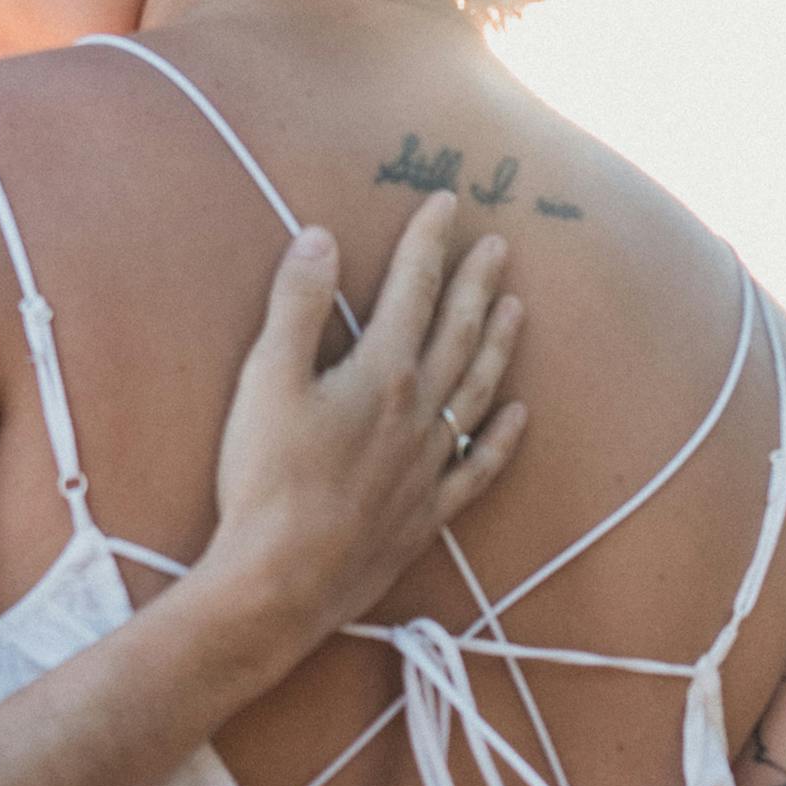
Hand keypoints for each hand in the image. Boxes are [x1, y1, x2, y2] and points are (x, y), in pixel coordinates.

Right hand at [203, 195, 526, 660]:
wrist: (281, 582)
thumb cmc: (266, 481)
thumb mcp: (266, 381)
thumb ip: (296, 306)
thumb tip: (320, 237)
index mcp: (381, 374)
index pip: (412, 291)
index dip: (428, 243)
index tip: (446, 203)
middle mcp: (418, 413)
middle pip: (457, 334)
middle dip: (476, 283)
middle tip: (498, 245)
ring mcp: (428, 465)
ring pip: (478, 391)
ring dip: (498, 345)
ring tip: (516, 309)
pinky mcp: (427, 513)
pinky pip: (478, 468)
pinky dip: (502, 439)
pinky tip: (519, 417)